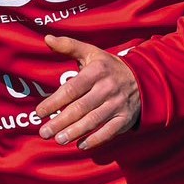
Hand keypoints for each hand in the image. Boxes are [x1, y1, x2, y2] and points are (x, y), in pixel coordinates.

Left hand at [35, 34, 140, 150]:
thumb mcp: (91, 52)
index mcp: (97, 71)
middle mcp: (108, 88)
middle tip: (44, 132)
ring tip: (59, 139)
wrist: (144, 79)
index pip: (72, 88)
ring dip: (75, 132)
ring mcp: (118, 104)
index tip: (39, 112)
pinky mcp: (125, 118)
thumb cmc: (108, 67)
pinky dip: (96, 139)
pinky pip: (110, 131)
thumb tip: (47, 38)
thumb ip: (68, 46)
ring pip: (94, 120)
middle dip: (61, 121)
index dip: (55, 101)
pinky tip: (81, 145)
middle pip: (81, 107)